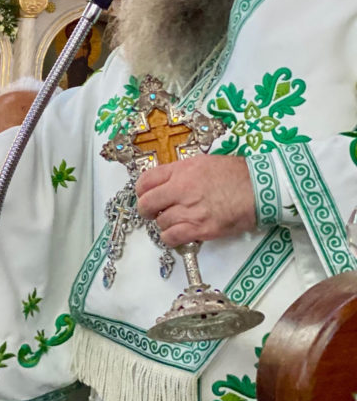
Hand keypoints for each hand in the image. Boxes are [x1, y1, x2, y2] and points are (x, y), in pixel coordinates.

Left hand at [135, 155, 255, 247]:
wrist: (260, 188)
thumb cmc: (235, 174)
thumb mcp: (202, 163)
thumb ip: (180, 172)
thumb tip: (164, 182)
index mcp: (180, 171)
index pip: (145, 181)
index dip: (141, 191)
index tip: (145, 196)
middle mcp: (181, 190)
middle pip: (146, 204)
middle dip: (146, 210)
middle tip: (152, 212)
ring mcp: (190, 210)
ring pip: (160, 223)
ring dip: (164, 224)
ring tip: (175, 221)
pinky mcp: (201, 229)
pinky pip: (172, 238)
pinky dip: (171, 238)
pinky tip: (178, 234)